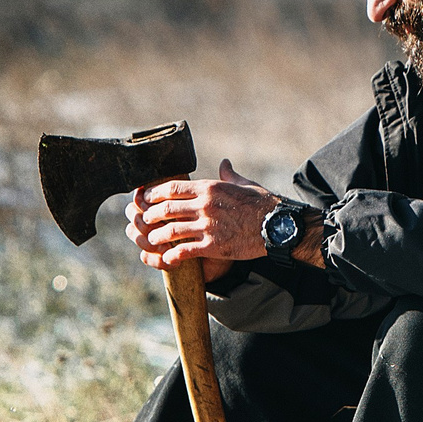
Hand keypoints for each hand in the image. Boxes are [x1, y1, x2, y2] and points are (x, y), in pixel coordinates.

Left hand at [125, 159, 278, 282]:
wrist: (278, 226)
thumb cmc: (263, 204)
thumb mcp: (245, 184)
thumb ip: (229, 174)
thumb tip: (224, 163)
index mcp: (210, 187)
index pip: (172, 188)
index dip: (153, 194)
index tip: (145, 199)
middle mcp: (205, 205)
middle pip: (166, 209)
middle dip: (150, 215)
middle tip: (144, 220)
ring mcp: (208, 226)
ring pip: (170, 231)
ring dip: (157, 236)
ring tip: (152, 240)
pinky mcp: (214, 246)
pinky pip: (185, 251)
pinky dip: (172, 256)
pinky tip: (168, 259)